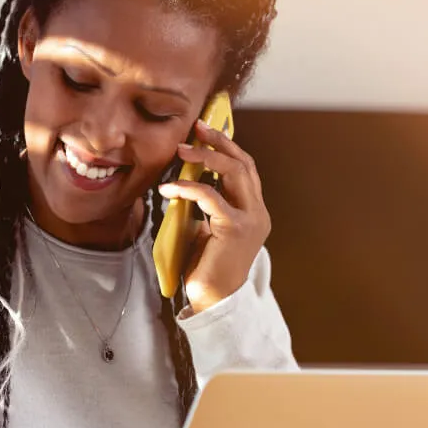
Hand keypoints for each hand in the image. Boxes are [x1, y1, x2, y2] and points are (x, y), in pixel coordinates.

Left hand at [158, 119, 269, 313]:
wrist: (214, 300)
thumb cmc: (206, 267)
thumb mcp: (207, 229)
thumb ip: (206, 206)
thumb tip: (185, 180)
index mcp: (254, 211)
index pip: (245, 169)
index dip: (228, 146)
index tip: (206, 130)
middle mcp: (258, 212)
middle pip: (244, 163)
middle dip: (220, 141)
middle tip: (197, 127)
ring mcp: (251, 219)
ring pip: (234, 171)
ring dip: (206, 156)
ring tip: (181, 151)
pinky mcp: (234, 228)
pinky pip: (210, 196)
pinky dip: (188, 187)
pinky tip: (168, 189)